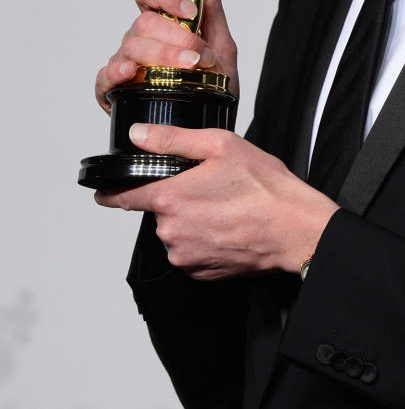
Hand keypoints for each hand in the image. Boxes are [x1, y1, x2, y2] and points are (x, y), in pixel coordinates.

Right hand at [95, 0, 237, 112]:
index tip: (190, 10)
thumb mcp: (222, 45)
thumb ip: (212, 7)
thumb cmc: (214, 84)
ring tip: (186, 67)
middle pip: (144, 22)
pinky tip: (132, 72)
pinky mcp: (114, 90)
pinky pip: (105, 76)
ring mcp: (125, 63)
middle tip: (198, 54)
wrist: (213, 124)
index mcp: (162, 23)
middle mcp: (140, 40)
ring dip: (162, 54)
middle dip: (175, 35)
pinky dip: (116, 72)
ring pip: (131, 46)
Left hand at [95, 125, 337, 279]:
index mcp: (170, 199)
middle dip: (176, 199)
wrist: (297, 231)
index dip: (111, 192)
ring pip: (176, 232)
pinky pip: (192, 252)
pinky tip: (229, 227)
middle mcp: (171, 233)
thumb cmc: (266, 188)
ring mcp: (186, 257)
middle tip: (211, 188)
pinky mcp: (202, 273)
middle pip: (158, 211)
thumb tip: (139, 134)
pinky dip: (204, 240)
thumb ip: (173, 139)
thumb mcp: (221, 146)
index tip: (102, 192)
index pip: (122, 198)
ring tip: (226, 208)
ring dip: (191, 221)